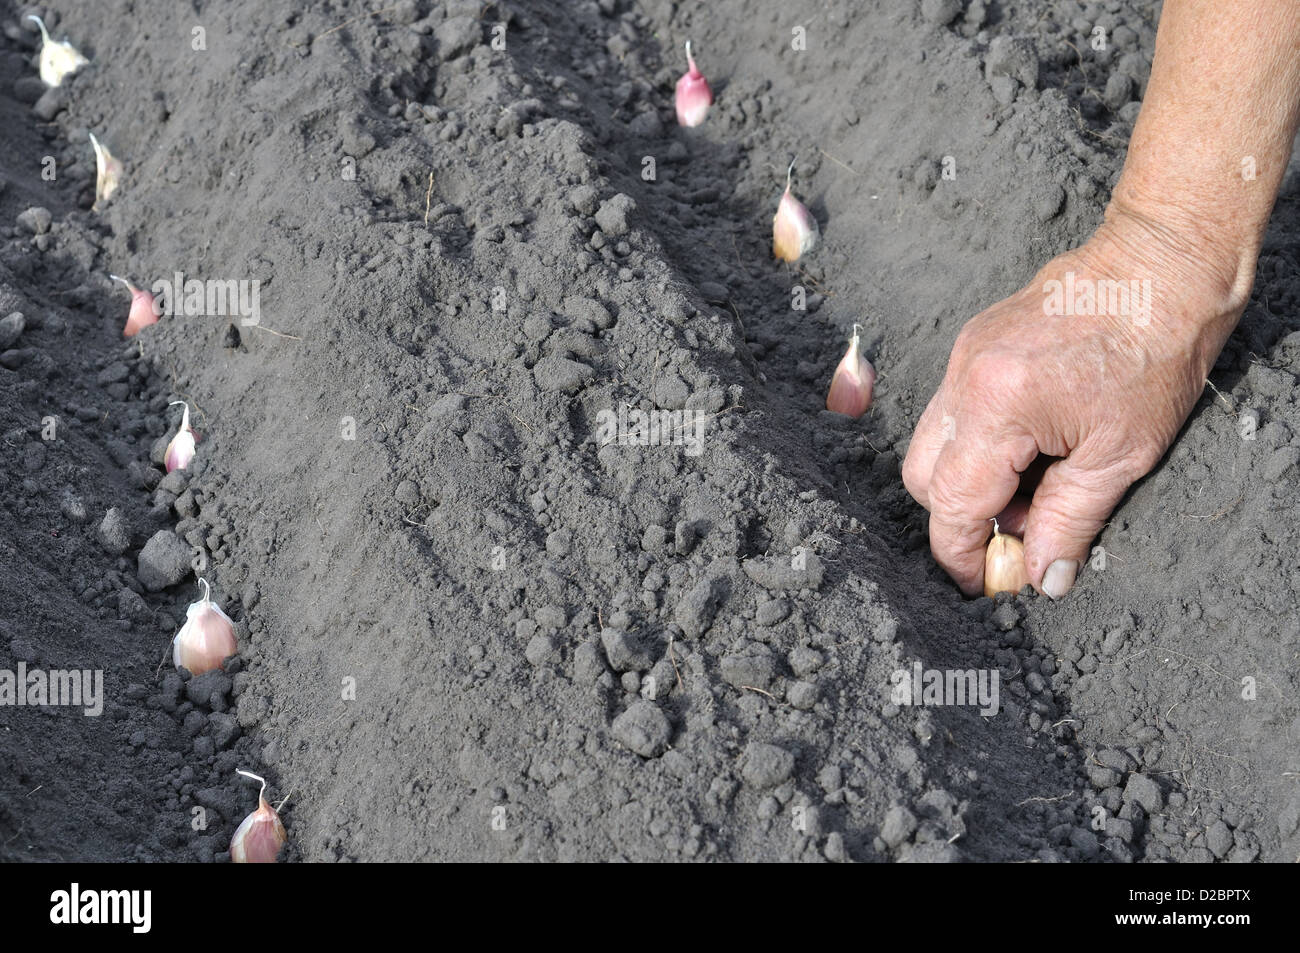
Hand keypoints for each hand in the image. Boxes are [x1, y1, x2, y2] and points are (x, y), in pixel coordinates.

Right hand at [901, 210, 1245, 597]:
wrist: (1161, 267)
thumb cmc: (1155, 350)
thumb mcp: (1121, 454)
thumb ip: (1071, 522)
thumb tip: (1042, 575)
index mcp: (998, 406)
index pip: (953, 504)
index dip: (961, 554)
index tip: (984, 582)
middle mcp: (964, 379)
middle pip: (923, 477)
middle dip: (961, 518)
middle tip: (1019, 533)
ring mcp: (962, 357)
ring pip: (933, 444)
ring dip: (971, 481)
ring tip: (1035, 486)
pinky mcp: (973, 344)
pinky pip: (952, 411)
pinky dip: (981, 444)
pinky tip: (1033, 446)